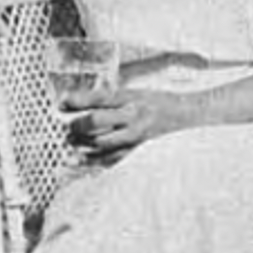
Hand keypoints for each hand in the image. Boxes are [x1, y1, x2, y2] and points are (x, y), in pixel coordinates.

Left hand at [63, 87, 197, 154]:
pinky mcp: (139, 153)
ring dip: (81, 143)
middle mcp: (134, 117)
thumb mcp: (138, 92)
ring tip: (71, 142)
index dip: (79, 100)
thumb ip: (112, 99)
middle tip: (67, 126)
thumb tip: (82, 103)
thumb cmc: (161, 103)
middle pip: (97, 121)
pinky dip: (94, 159)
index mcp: (133, 98)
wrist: (190, 118)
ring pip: (101, 143)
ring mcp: (137, 137)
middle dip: (77, 124)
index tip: (62, 102)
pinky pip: (111, 159)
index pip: (100, 98)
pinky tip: (82, 158)